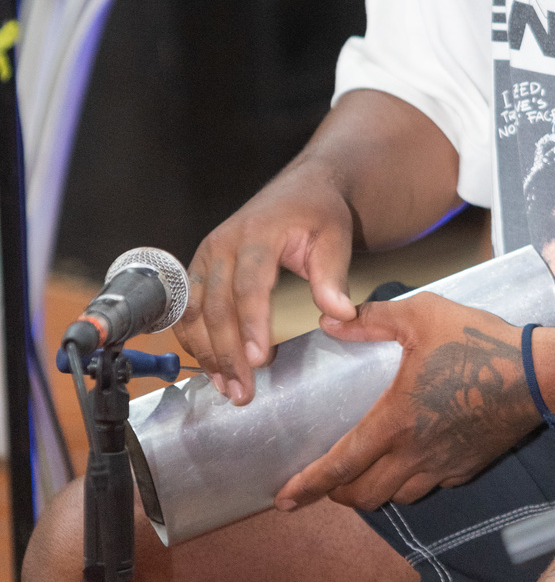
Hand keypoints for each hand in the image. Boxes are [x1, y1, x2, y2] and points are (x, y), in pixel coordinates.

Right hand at [179, 169, 357, 404]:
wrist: (299, 191)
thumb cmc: (317, 213)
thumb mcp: (335, 237)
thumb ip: (333, 276)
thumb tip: (339, 314)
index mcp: (257, 234)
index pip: (249, 284)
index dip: (252, 324)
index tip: (259, 360)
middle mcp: (223, 244)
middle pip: (217, 305)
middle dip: (228, 352)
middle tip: (244, 391)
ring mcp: (206, 256)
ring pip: (195, 312)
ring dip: (208, 353)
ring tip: (228, 388)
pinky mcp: (200, 269)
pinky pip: (189, 310)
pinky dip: (196, 341)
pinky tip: (212, 367)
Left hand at [274, 292, 540, 510]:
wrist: (537, 375)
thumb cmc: (477, 341)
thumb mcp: (421, 316)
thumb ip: (372, 319)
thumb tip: (330, 318)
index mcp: (395, 421)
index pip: (341, 465)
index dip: (308, 485)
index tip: (283, 499)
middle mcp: (415, 453)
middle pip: (364, 495)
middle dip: (337, 495)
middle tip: (324, 483)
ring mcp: (443, 466)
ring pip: (396, 498)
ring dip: (372, 492)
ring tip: (363, 474)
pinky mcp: (466, 468)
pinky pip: (429, 486)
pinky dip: (409, 482)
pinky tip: (411, 462)